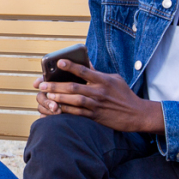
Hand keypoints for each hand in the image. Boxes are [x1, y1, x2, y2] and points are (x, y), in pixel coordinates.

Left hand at [33, 58, 164, 133]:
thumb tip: (85, 63)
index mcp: (103, 80)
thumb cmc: (124, 94)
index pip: (84, 70)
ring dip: (58, 97)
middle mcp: (99, 92)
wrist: (136, 114)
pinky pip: (77, 113)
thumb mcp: (114, 79)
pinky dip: (65, 110)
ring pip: (73, 100)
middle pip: (73, 87)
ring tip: (46, 95)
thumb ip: (98, 72)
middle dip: (56, 85)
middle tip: (42, 84)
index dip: (71, 66)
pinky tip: (56, 108)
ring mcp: (96, 105)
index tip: (59, 62)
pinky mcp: (95, 116)